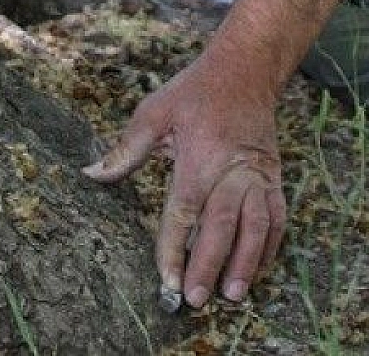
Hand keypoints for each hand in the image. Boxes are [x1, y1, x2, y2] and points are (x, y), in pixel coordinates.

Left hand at [82, 50, 285, 307]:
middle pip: (221, 226)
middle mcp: (232, 171)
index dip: (174, 248)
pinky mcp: (274, 177)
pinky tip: (258, 268)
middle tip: (194, 298)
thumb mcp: (154, 112)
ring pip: (256, 226)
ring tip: (233, 294)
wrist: (246, 69)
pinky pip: (277, 217)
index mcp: (199, 158)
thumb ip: (125, 149)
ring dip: (245, 262)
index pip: (184, 212)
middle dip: (208, 265)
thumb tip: (91, 174)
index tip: (166, 279)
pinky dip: (270, 245)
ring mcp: (257, 175)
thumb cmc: (194, 92)